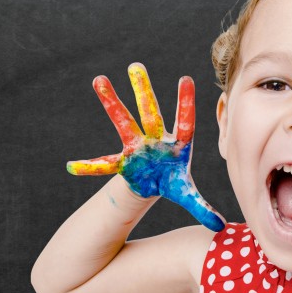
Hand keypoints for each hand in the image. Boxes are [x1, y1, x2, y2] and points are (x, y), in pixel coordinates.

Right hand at [67, 63, 225, 231]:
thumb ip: (202, 206)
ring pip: (122, 121)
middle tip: (135, 66)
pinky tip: (72, 168)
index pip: (183, 122)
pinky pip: (104, 165)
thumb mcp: (187, 193)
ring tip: (99, 79)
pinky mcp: (122, 160)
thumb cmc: (174, 180)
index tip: (185, 79)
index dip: (184, 103)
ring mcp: (136, 146)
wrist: (157, 183)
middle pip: (149, 112)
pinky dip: (89, 168)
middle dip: (142, 90)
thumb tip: (219, 226)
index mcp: (177, 145)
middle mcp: (155, 139)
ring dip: (110, 101)